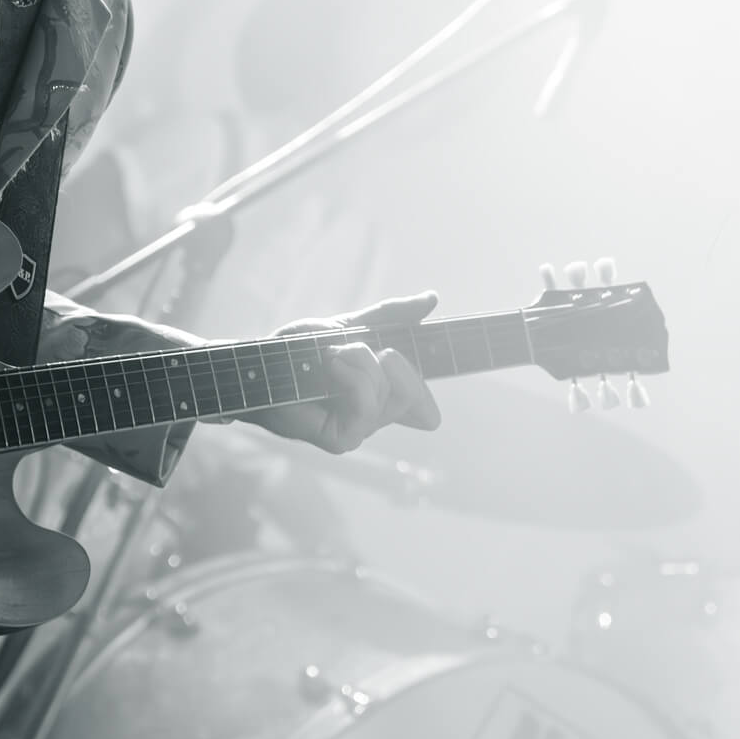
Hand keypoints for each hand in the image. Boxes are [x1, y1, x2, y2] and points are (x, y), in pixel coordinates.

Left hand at [237, 293, 443, 452]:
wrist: (256, 365)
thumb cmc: (294, 352)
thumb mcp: (348, 325)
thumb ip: (390, 316)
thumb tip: (432, 299)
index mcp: (383, 393)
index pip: (426, 402)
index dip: (448, 383)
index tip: (483, 345)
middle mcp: (376, 416)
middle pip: (417, 395)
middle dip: (399, 365)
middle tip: (371, 349)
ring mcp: (360, 430)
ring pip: (392, 396)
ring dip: (363, 362)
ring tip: (333, 354)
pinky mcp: (342, 440)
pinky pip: (368, 407)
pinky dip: (354, 377)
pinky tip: (332, 365)